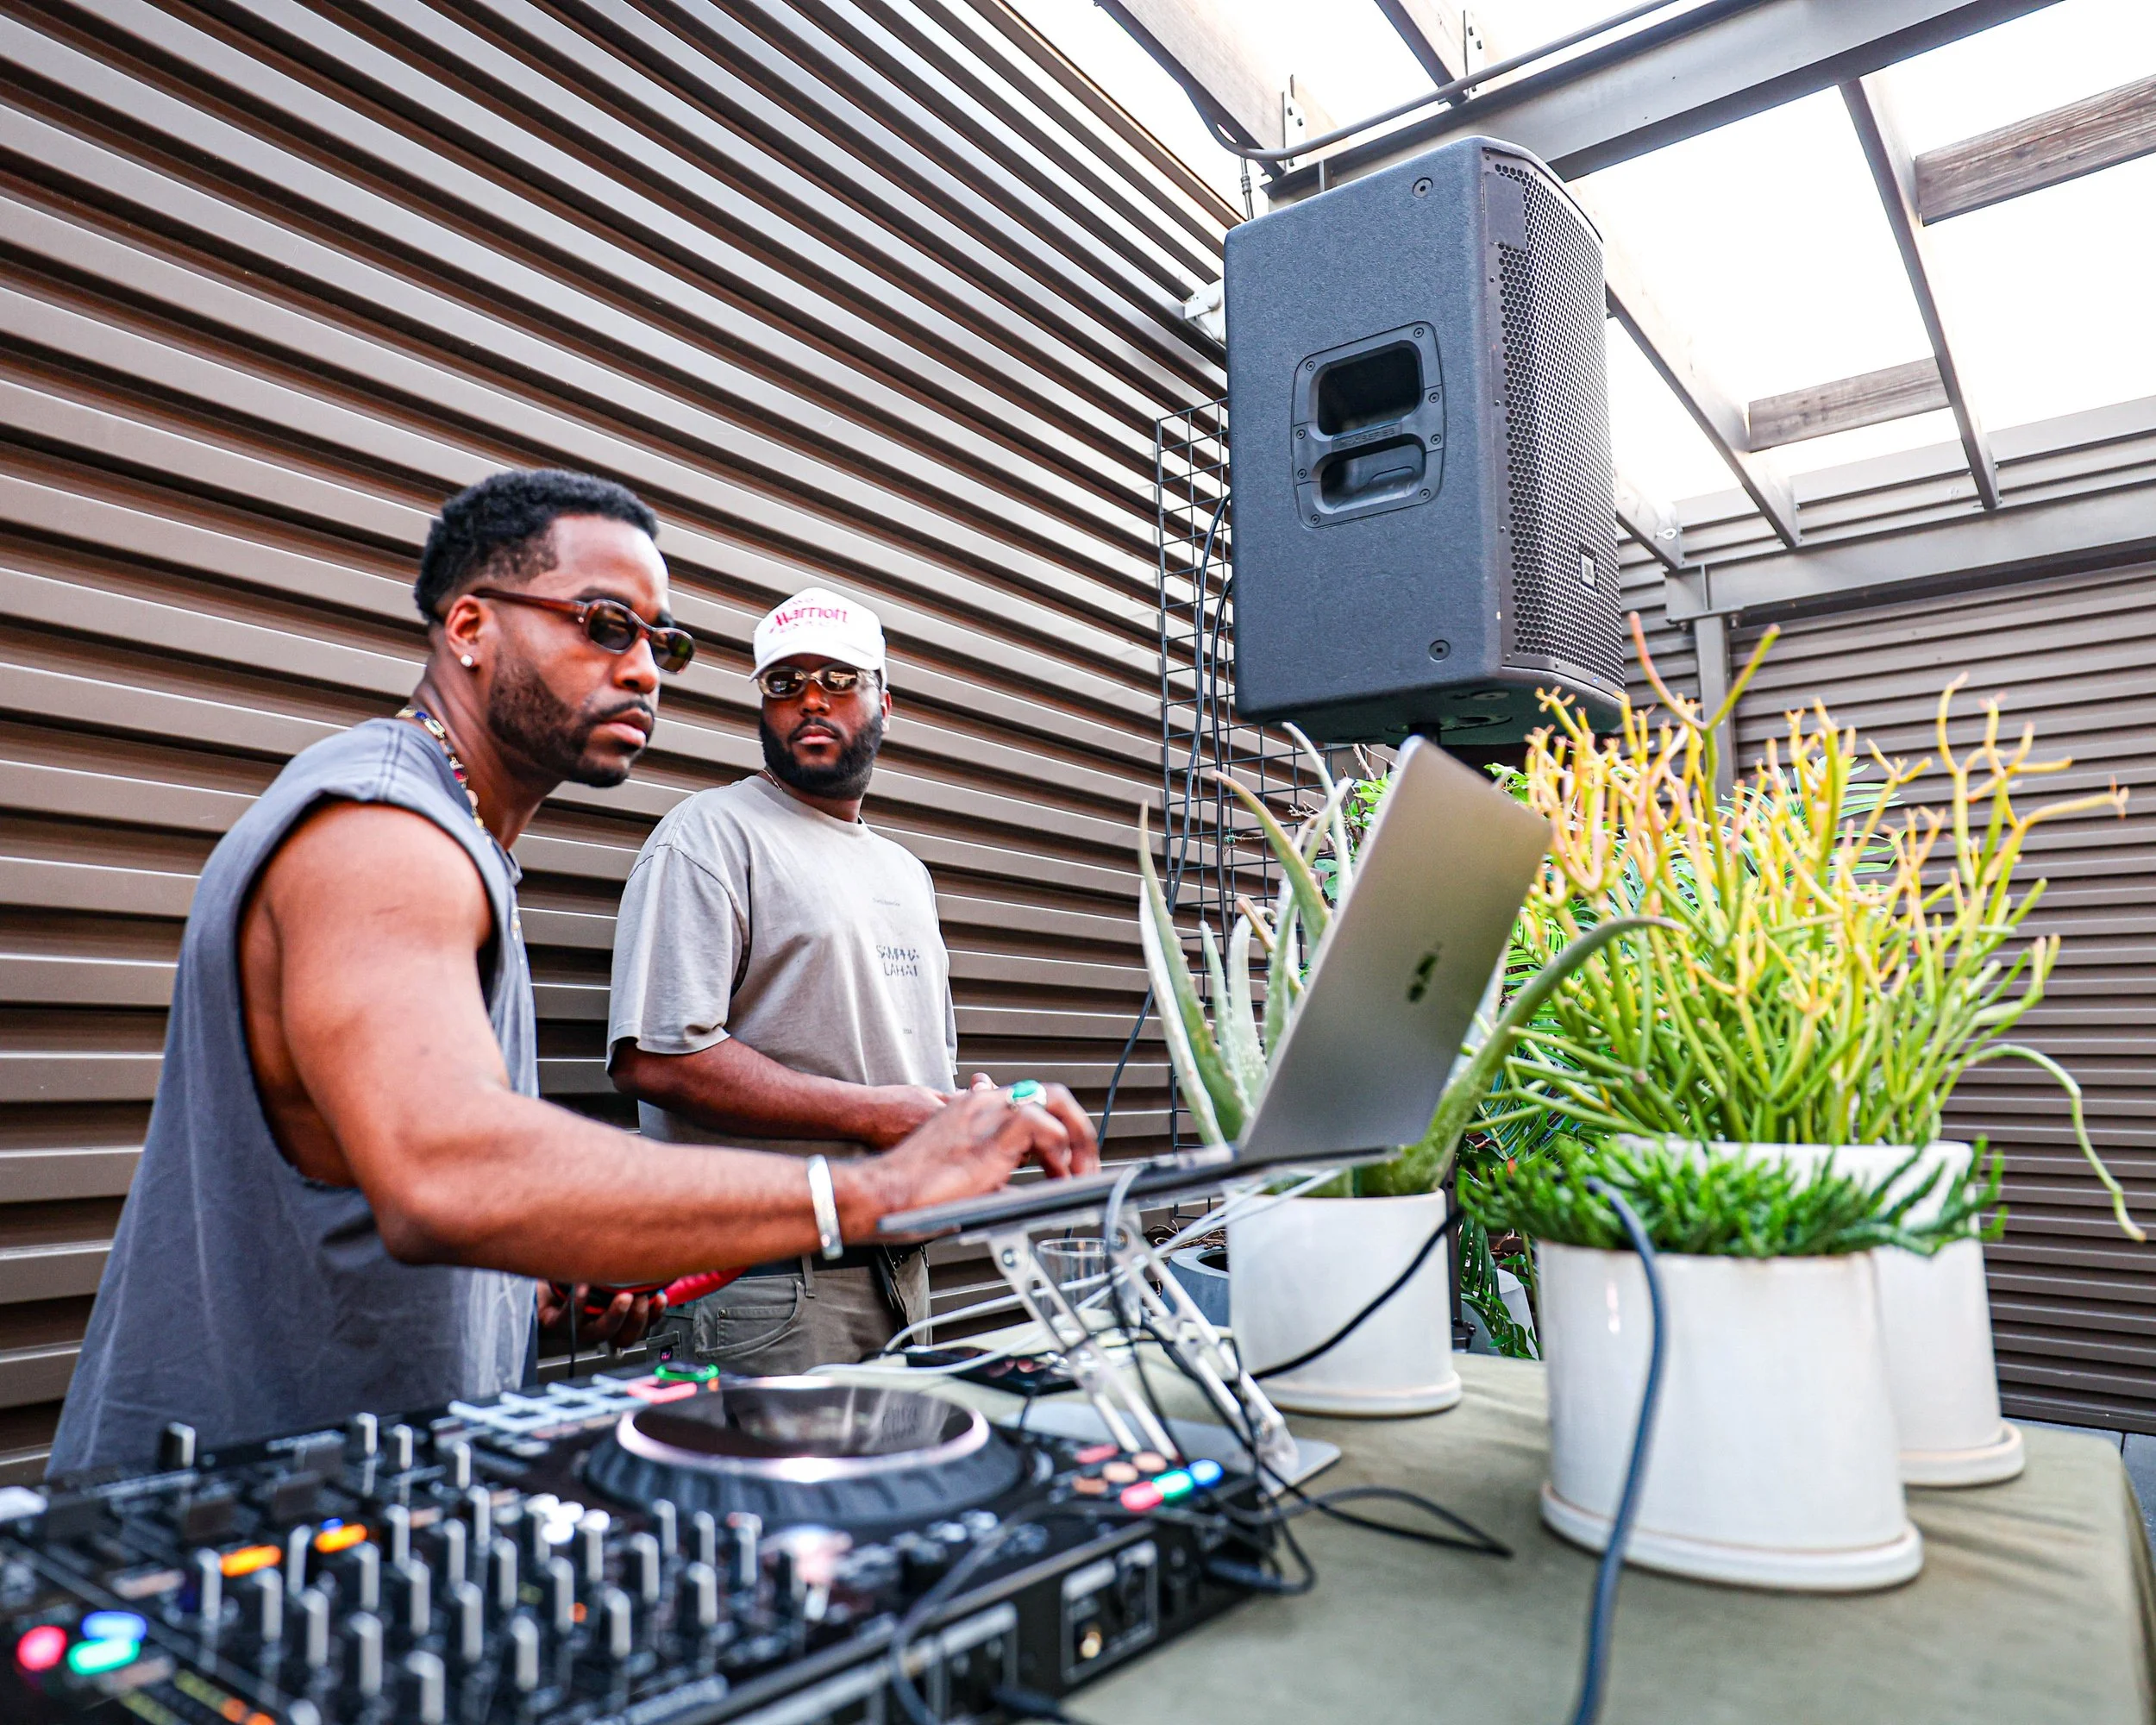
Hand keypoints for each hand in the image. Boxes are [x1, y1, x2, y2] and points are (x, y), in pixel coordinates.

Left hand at [537, 1280, 664, 1349]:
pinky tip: (583, 1285)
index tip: (660, 1298)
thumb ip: (625, 1274)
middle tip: (639, 1298)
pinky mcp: (554, 1323)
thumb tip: (653, 1257)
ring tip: (621, 1296)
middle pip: (623, 1337)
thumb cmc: (573, 1276)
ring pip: (599, 1332)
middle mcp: (596, 1328)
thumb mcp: (603, 1274)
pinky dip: (578, 1302)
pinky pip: (567, 1318)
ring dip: (613, 1316)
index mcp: (613, 1320)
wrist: (537, 1279)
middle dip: (636, 1319)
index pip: (640, 1327)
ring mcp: (576, 1329)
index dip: (653, 1316)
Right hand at [844, 1083, 1101, 1227]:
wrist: (882, 1195)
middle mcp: (983, 1105)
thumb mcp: (959, 1175)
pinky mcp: (990, 1137)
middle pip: (1050, 1095)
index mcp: (974, 1109)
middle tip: (1084, 1167)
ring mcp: (987, 1116)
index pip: (1030, 1102)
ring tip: (1078, 1175)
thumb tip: (1014, 1188)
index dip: (1058, 1129)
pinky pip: (1041, 1125)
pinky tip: (1057, 1174)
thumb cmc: (910, 1192)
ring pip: (1054, 1103)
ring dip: (1075, 1141)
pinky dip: (1058, 1148)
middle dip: (1077, 1130)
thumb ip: (989, 1170)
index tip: (1068, 1161)